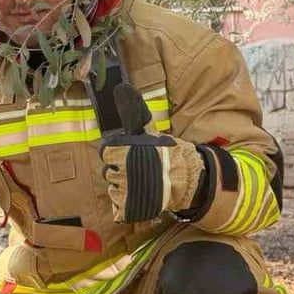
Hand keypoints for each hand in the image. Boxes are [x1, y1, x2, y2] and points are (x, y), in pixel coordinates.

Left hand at [98, 81, 203, 223]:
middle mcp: (119, 170)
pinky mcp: (127, 208)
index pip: (106, 152)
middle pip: (109, 171)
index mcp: (120, 150)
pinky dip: (127, 203)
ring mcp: (123, 191)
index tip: (132, 155)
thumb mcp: (148, 129)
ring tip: (143, 183)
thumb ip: (133, 111)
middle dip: (122, 170)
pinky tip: (141, 196)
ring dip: (125, 187)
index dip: (118, 154)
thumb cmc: (165, 152)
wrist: (186, 178)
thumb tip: (122, 86)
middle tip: (141, 170)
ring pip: (113, 189)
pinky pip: (118, 206)